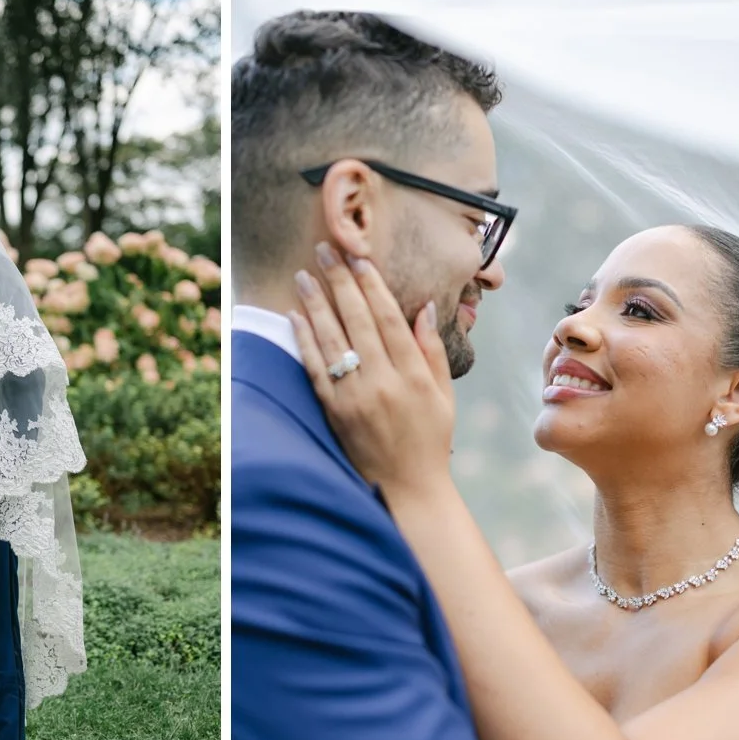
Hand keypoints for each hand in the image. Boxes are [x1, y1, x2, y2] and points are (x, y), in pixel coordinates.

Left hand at [291, 242, 454, 494]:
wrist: (407, 488)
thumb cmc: (429, 439)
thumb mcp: (444, 395)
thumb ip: (432, 350)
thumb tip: (424, 307)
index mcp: (414, 376)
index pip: (389, 319)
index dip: (373, 285)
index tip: (360, 257)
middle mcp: (384, 383)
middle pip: (357, 321)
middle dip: (340, 282)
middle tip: (325, 250)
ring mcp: (356, 398)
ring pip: (332, 340)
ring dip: (315, 303)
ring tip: (304, 274)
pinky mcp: (334, 413)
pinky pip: (315, 369)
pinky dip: (304, 340)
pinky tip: (295, 316)